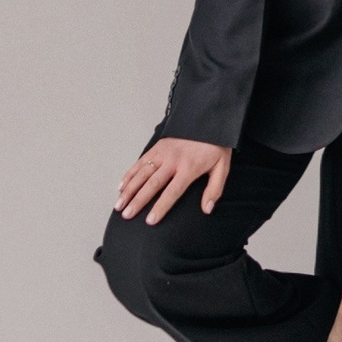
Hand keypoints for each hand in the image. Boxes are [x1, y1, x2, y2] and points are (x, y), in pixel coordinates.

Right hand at [116, 135, 232, 223]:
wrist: (209, 121)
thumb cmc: (215, 147)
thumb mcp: (222, 167)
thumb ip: (214, 189)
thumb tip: (207, 209)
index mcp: (189, 167)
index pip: (172, 191)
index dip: (160, 207)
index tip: (150, 220)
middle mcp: (173, 160)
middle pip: (152, 184)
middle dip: (138, 201)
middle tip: (127, 215)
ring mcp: (163, 152)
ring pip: (142, 173)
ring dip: (129, 189)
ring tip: (119, 204)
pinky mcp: (157, 146)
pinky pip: (140, 162)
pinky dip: (129, 174)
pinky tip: (121, 187)